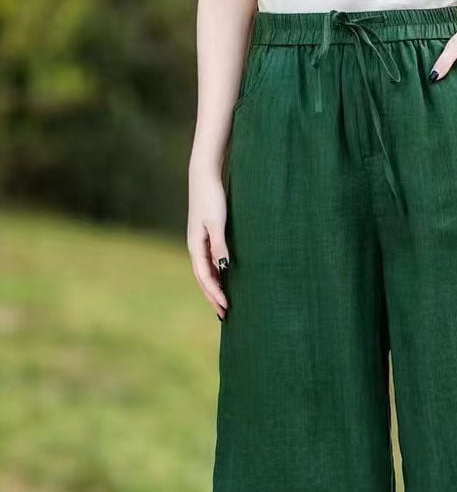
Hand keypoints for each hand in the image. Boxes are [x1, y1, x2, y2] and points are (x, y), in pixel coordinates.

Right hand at [187, 162, 229, 319]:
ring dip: (214, 288)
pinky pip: (209, 262)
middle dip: (213, 297)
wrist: (204, 176)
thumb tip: (224, 269)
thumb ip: (220, 246)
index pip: (205, 277)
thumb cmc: (212, 197)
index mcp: (195, 246)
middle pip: (203, 279)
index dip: (215, 294)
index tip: (226, 307)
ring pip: (206, 272)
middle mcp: (195, 247)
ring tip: (223, 303)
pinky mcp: (205, 236)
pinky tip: (224, 280)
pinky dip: (216, 275)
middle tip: (224, 315)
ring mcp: (199, 242)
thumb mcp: (217, 223)